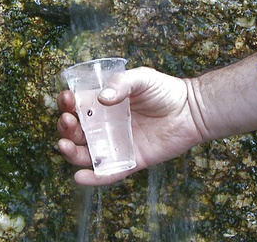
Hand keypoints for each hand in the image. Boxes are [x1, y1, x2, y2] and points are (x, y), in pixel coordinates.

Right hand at [56, 54, 256, 185]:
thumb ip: (121, 84)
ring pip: (85, 153)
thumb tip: (102, 99)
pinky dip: (93, 178)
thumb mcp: (141, 78)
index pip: (77, 106)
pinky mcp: (130, 161)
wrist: (191, 110)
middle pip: (76, 131)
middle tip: (69, 121)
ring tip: (64, 145)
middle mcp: (105, 126)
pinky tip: (79, 177)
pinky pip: (108, 173)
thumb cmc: (165, 91)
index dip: (67, 104)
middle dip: (66, 127)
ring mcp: (116, 144)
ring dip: (71, 152)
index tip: (66, 99)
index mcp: (104, 105)